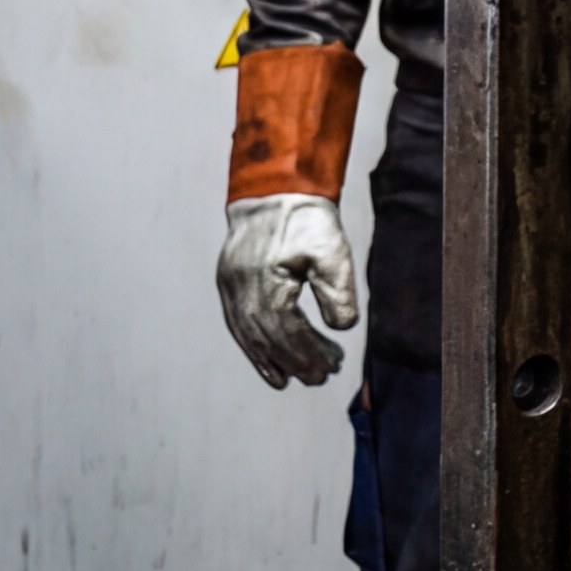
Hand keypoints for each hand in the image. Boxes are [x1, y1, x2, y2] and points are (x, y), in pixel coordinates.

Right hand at [217, 194, 360, 387]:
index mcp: (266, 281)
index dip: (310, 352)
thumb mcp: (332, 252)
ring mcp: (230, 288)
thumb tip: (342, 328)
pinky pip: (237, 326)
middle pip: (268, 338)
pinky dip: (253, 349)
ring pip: (249, 336)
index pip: (288, 330)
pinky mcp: (228, 285)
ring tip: (297, 379)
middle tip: (322, 376)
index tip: (334, 364)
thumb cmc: (308, 220)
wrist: (276, 191)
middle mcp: (241, 289)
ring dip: (273, 361)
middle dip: (295, 361)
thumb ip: (337, 292)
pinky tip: (270, 367)